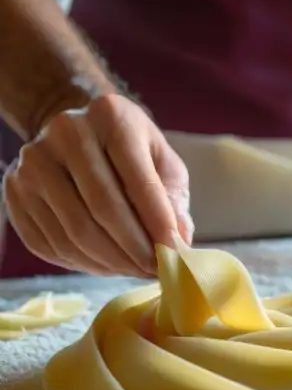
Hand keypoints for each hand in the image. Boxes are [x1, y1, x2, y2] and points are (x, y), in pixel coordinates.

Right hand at [3, 93, 192, 276]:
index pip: (138, 182)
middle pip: (103, 210)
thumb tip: (178, 242)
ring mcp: (33, 163)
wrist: (74, 128)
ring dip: (110, 262)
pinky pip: (48, 242)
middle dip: (134, 250)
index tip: (174, 253)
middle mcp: (65, 134)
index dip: (157, 224)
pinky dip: (81, 263)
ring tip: (134, 271)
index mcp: (111, 118)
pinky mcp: (14, 191)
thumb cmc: (129, 146)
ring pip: (74, 231)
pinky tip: (105, 265)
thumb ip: (173, 197)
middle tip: (154, 271)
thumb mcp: (161, 159)